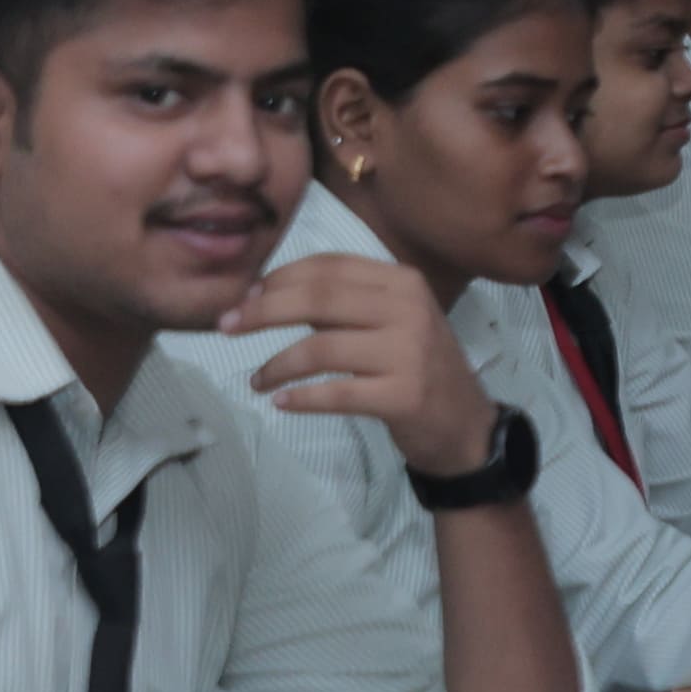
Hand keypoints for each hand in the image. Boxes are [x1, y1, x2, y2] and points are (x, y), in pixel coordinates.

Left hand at [238, 251, 501, 480]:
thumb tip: (267, 294)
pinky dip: (302, 398)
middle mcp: (408, 309)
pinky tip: (282, 403)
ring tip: (257, 381)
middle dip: (263, 311)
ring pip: (320, 348)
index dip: (280, 278)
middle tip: (226, 328)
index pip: (329, 266)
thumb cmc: (417, 367)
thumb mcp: (389, 322)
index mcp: (402, 281)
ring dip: (276, 365)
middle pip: (319, 299)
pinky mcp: (403, 396)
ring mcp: (408, 352)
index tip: (245, 297)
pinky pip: (336, 393)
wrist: (465, 425)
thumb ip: (341, 304)